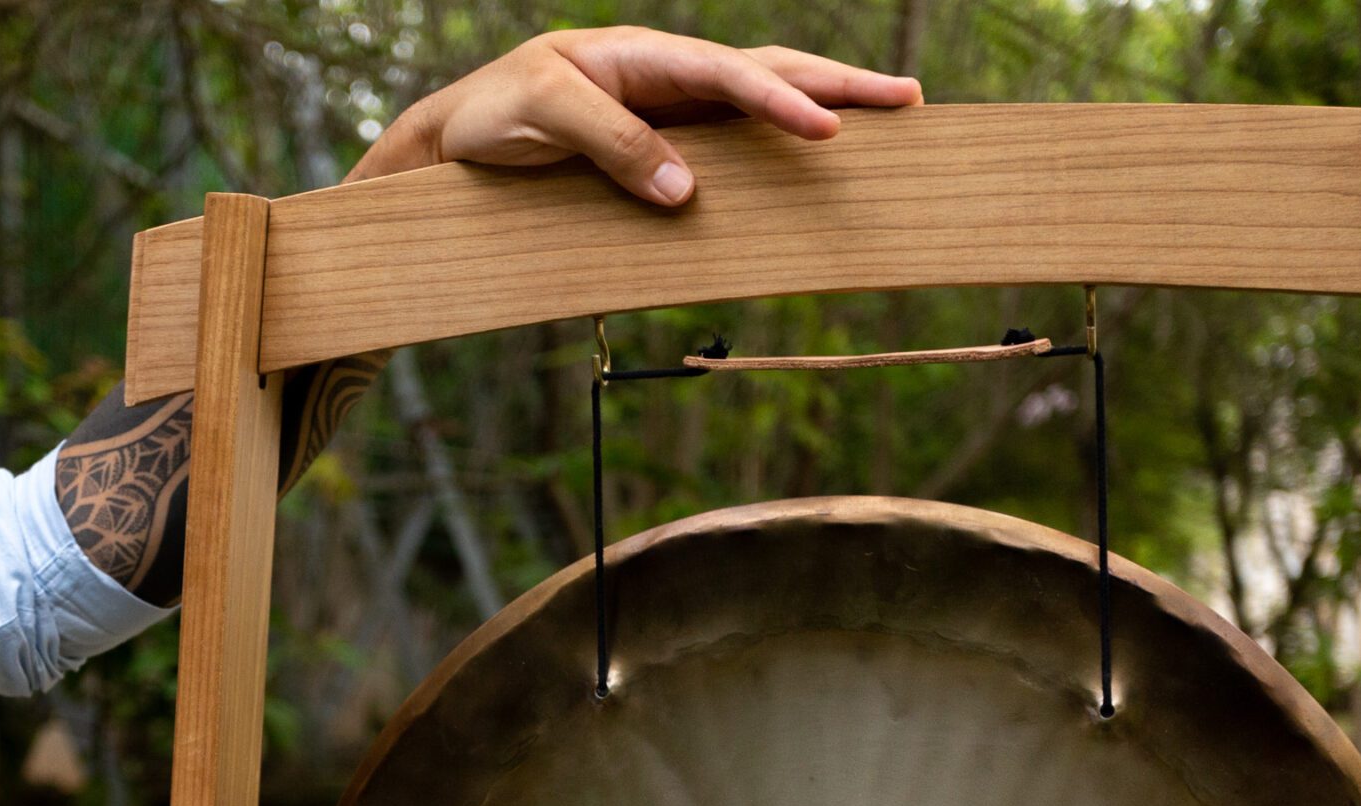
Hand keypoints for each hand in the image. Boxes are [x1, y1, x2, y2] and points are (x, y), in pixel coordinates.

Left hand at [349, 27, 923, 205]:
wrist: (454, 138)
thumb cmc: (492, 115)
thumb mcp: (542, 116)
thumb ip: (612, 144)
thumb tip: (686, 193)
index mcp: (642, 56)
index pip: (727, 73)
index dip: (780, 101)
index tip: (827, 131)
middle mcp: (666, 78)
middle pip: (766, 73)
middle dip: (837, 86)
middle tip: (907, 103)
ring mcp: (669, 113)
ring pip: (759, 106)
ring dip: (822, 111)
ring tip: (888, 121)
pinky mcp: (660, 150)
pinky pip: (732, 150)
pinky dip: (778, 153)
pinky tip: (814, 168)